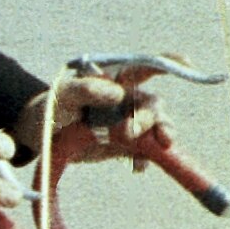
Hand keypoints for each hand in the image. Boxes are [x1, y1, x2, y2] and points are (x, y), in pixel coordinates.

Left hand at [15, 68, 162, 167]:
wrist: (42, 137)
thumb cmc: (52, 107)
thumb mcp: (62, 96)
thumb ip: (84, 90)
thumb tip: (115, 93)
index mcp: (115, 80)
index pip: (143, 67)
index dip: (167, 62)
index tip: (187, 62)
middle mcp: (127, 100)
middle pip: (152, 104)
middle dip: (150, 118)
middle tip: (130, 132)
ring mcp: (129, 123)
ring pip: (155, 127)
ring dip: (161, 135)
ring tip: (162, 146)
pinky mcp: (126, 146)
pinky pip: (145, 151)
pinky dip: (145, 159)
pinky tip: (138, 166)